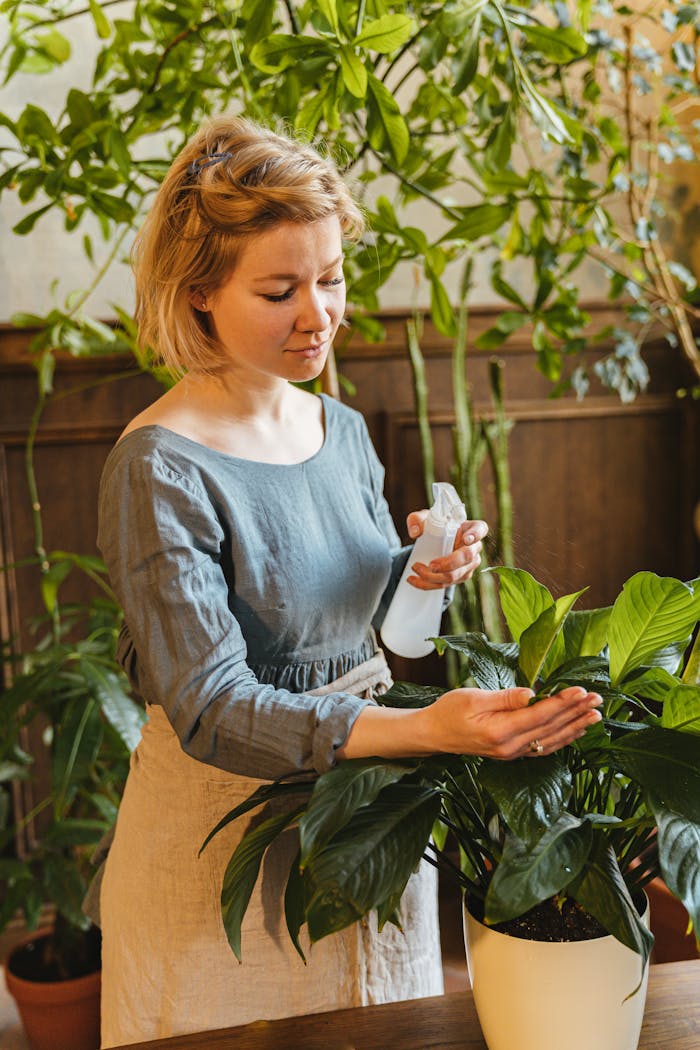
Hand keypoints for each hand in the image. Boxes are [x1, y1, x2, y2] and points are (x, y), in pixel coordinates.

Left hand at [405, 511, 487, 589]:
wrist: (432, 542)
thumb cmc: (434, 526)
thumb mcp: (424, 519)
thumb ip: (416, 520)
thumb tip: (415, 532)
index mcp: (470, 528)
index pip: (480, 529)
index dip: (476, 534)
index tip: (466, 539)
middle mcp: (474, 547)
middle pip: (467, 557)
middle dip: (449, 563)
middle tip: (431, 564)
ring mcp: (469, 564)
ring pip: (455, 575)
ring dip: (433, 576)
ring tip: (415, 568)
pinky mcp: (460, 577)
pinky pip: (445, 584)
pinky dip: (428, 584)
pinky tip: (413, 579)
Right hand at [416, 685, 602, 759]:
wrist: (433, 735)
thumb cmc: (448, 711)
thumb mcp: (473, 698)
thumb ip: (505, 698)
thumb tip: (532, 693)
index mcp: (499, 731)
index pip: (539, 715)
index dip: (562, 703)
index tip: (581, 690)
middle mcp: (510, 747)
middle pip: (550, 728)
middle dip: (575, 713)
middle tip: (597, 699)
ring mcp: (512, 753)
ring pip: (551, 741)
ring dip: (575, 727)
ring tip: (595, 715)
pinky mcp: (512, 753)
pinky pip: (544, 747)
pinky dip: (562, 739)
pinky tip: (575, 731)